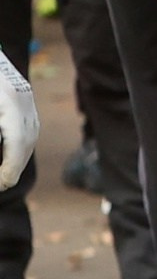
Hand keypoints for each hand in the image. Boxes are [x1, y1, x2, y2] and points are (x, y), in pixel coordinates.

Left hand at [0, 50, 35, 190]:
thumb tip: (2, 150)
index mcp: (11, 101)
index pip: (17, 140)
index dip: (11, 166)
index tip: (3, 184)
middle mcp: (23, 97)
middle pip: (28, 138)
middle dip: (16, 165)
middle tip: (3, 185)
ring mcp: (25, 94)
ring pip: (32, 131)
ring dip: (21, 156)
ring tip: (7, 174)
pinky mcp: (23, 93)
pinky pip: (29, 123)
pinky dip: (23, 142)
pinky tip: (11, 154)